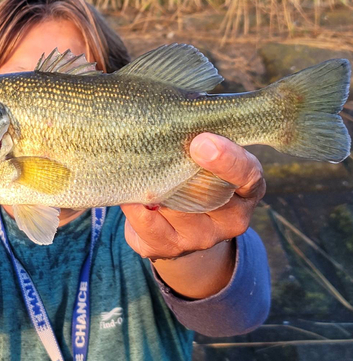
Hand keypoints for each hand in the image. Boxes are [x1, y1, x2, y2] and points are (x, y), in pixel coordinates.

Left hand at [122, 133, 265, 297]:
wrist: (186, 227)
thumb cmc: (200, 177)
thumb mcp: (213, 159)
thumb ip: (203, 144)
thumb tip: (172, 130)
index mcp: (248, 189)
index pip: (246, 174)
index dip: (225, 159)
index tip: (201, 142)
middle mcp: (231, 219)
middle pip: (203, 192)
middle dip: (176, 169)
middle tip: (154, 145)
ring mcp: (200, 238)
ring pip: (171, 206)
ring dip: (151, 183)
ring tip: (136, 161)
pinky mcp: (168, 248)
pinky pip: (146, 221)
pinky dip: (133, 202)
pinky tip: (129, 189)